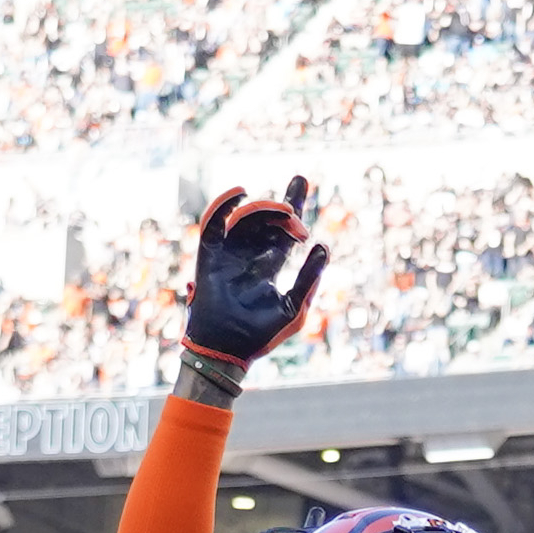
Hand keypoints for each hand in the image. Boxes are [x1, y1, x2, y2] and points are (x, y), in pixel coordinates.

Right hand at [182, 182, 327, 372]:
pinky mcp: (209, 256)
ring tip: (284, 212)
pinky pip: (213, 223)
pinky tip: (240, 192)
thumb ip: (309, 278)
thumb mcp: (295, 307)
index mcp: (267, 266)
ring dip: (264, 209)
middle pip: (265, 219)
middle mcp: (248, 256)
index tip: (301, 181)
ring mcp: (228, 254)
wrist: (228, 351)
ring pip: (244, 218)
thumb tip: (324, 246)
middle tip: (296, 215)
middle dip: (283, 205)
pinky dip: (223, 204)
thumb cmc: (262, 336)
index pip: (283, 231)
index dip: (292, 205)